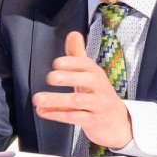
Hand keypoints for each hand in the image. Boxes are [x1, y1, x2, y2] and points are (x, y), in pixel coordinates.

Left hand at [31, 31, 131, 150]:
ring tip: (38, 98)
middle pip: (85, 81)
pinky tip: (43, 111)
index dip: (72, 63)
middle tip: (50, 77)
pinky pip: (74, 117)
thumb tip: (73, 34)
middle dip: (68, 78)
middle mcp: (99, 88)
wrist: (118, 122)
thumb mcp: (90, 75)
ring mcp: (97, 105)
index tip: (57, 63)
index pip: (86, 65)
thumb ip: (78, 56)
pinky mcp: (92, 121)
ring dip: (56, 99)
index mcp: (96, 74)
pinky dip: (57, 115)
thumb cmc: (98, 95)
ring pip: (77, 101)